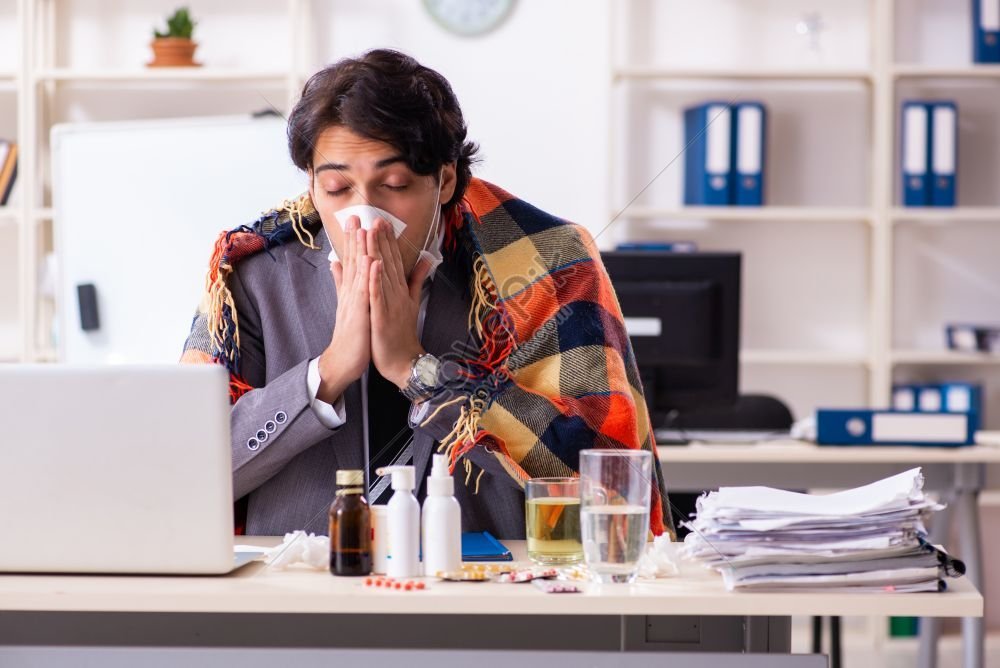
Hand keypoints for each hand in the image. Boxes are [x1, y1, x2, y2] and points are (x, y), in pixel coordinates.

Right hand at [317, 217, 370, 403]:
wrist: (343, 360)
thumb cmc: (350, 334)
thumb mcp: (347, 305)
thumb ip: (342, 283)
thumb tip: (336, 263)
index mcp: (350, 290)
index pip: (352, 261)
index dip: (353, 241)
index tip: (355, 220)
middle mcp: (350, 293)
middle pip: (352, 262)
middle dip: (353, 239)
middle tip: (354, 215)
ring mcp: (354, 302)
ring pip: (357, 273)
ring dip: (359, 251)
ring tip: (362, 230)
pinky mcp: (360, 314)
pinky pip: (364, 292)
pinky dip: (367, 276)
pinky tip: (370, 261)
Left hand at [368, 218, 432, 388]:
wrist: (404, 361)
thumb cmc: (404, 333)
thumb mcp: (413, 302)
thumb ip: (417, 279)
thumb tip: (426, 259)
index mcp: (401, 290)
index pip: (393, 261)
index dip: (388, 241)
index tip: (382, 221)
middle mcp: (397, 293)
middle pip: (388, 263)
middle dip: (382, 240)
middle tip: (377, 218)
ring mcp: (390, 304)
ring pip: (382, 274)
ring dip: (377, 252)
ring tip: (372, 233)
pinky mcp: (382, 316)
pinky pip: (378, 295)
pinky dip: (375, 279)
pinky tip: (372, 264)